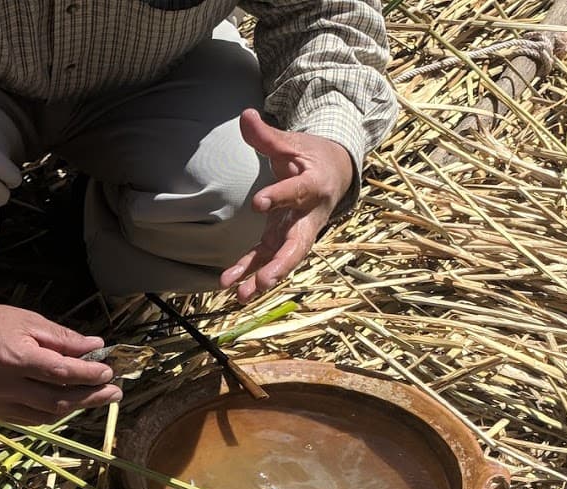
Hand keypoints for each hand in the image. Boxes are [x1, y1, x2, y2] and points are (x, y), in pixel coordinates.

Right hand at [0, 284, 121, 424]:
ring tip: (97, 395)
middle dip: (91, 397)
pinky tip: (70, 401)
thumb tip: (96, 346)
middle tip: (115, 392)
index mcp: (16, 358)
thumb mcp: (31, 321)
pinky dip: (55, 411)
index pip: (61, 372)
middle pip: (58, 400)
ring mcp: (0, 403)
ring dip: (76, 406)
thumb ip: (64, 338)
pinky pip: (34, 419)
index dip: (88, 374)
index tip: (109, 371)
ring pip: (48, 413)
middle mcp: (7, 385)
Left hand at [220, 107, 354, 303]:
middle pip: (299, 244)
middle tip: (265, 279)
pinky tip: (231, 286)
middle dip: (282, 264)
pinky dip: (251, 272)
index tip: (258, 202)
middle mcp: (310, 215)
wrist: (335, 172)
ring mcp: (297, 231)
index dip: (280, 197)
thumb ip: (267, 136)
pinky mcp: (284, 239)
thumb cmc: (310, 156)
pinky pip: (269, 258)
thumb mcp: (292, 142)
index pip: (297, 192)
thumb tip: (244, 115)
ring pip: (285, 259)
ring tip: (241, 296)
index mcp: (314, 184)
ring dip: (264, 278)